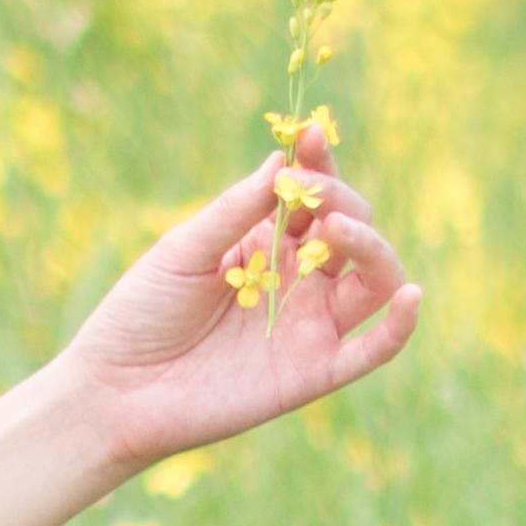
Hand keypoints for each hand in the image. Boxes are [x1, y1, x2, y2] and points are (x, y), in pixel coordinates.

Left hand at [59, 117, 425, 467]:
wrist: (115, 391)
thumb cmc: (140, 315)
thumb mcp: (183, 252)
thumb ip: (235, 212)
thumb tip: (279, 161)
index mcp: (267, 243)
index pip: (314, 197)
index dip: (318, 164)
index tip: (307, 134)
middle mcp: (299, 281)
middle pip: (352, 232)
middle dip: (341, 201)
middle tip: (307, 192)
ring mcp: (310, 325)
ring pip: (375, 280)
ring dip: (371, 247)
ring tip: (336, 229)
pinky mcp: (313, 372)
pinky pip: (371, 349)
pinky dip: (399, 325)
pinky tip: (410, 295)